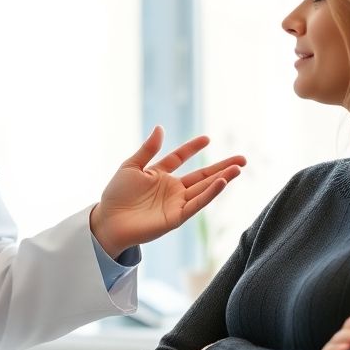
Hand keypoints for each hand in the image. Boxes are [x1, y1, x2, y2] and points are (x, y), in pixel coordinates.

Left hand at [90, 126, 245, 257]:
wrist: (107, 221)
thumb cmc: (115, 195)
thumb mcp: (131, 166)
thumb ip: (148, 149)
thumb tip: (160, 128)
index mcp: (160, 175)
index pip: (180, 158)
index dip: (193, 148)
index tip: (207, 139)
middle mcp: (172, 189)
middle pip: (202, 175)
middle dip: (222, 167)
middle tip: (242, 159)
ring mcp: (176, 203)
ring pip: (204, 189)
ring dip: (222, 179)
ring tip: (238, 168)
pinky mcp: (177, 217)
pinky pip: (197, 204)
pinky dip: (210, 194)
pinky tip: (222, 182)